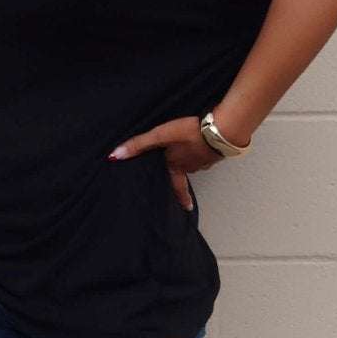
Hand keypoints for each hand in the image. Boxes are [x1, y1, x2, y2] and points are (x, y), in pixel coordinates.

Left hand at [108, 115, 223, 209]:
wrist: (221, 129)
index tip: (186, 208)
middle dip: (185, 170)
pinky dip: (207, 148)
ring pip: (197, 161)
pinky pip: (209, 152)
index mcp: (177, 167)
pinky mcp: (218, 150)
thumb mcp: (160, 136)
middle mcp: (193, 166)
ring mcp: (207, 160)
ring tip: (195, 150)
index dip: (181, 197)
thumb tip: (115, 156)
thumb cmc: (190, 133)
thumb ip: (139, 145)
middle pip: (186, 171)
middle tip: (185, 169)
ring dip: (195, 157)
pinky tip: (207, 142)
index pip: (177, 187)